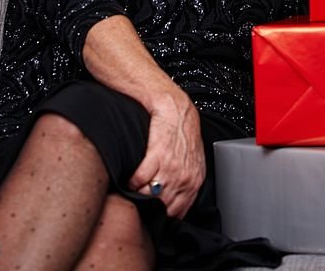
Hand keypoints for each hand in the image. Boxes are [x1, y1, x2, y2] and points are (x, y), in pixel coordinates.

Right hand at [128, 82, 205, 218]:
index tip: (152, 215)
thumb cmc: (181, 133)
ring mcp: (172, 168)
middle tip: (140, 203)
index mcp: (194, 181)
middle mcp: (184, 178)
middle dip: (150, 207)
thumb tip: (172, 206)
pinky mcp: (157, 156)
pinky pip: (139, 180)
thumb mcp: (191, 162)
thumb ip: (184, 184)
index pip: (177, 213)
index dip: (162, 216)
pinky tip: (130, 177)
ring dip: (139, 195)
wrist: (175, 107)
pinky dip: (131, 182)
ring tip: (133, 191)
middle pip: (163, 207)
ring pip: (150, 196)